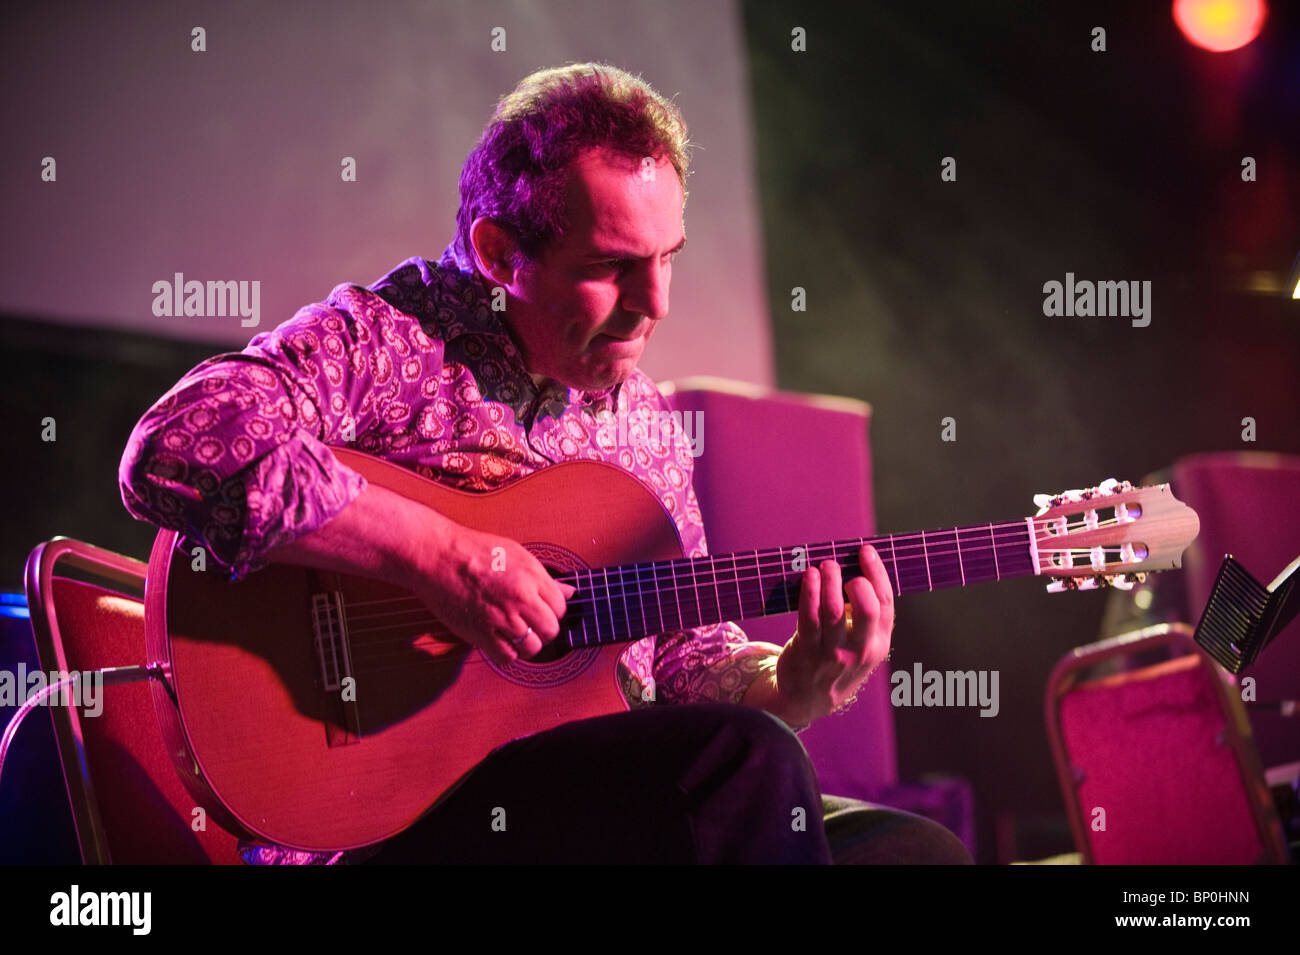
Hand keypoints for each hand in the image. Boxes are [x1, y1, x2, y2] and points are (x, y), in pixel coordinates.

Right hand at [410, 523, 574, 666]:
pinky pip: (507, 657)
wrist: (437, 555)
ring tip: (516, 635)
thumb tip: (570, 591)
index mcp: (531, 575)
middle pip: (551, 629)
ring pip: (532, 647)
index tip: (541, 611)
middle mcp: (520, 597)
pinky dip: (507, 654)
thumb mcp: (516, 553)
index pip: (561, 606)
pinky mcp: (481, 632)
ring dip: (527, 645)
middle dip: (544, 631)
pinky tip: (501, 642)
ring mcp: (501, 617)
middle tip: (531, 625)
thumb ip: (543, 577)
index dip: (552, 611)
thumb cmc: (473, 550)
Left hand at [773, 544, 893, 726]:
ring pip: (833, 610)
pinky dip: (809, 593)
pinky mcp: (807, 651)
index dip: (877, 573)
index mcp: (879, 643)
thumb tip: (856, 566)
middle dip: (857, 580)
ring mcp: (833, 653)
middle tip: (840, 566)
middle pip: (867, 609)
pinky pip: (808, 617)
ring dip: (828, 581)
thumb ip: (865, 614)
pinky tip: (808, 577)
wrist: (809, 698)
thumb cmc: (837, 658)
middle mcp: (860, 650)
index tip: (866, 551)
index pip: (885, 603)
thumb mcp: (862, 644)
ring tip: (823, 565)